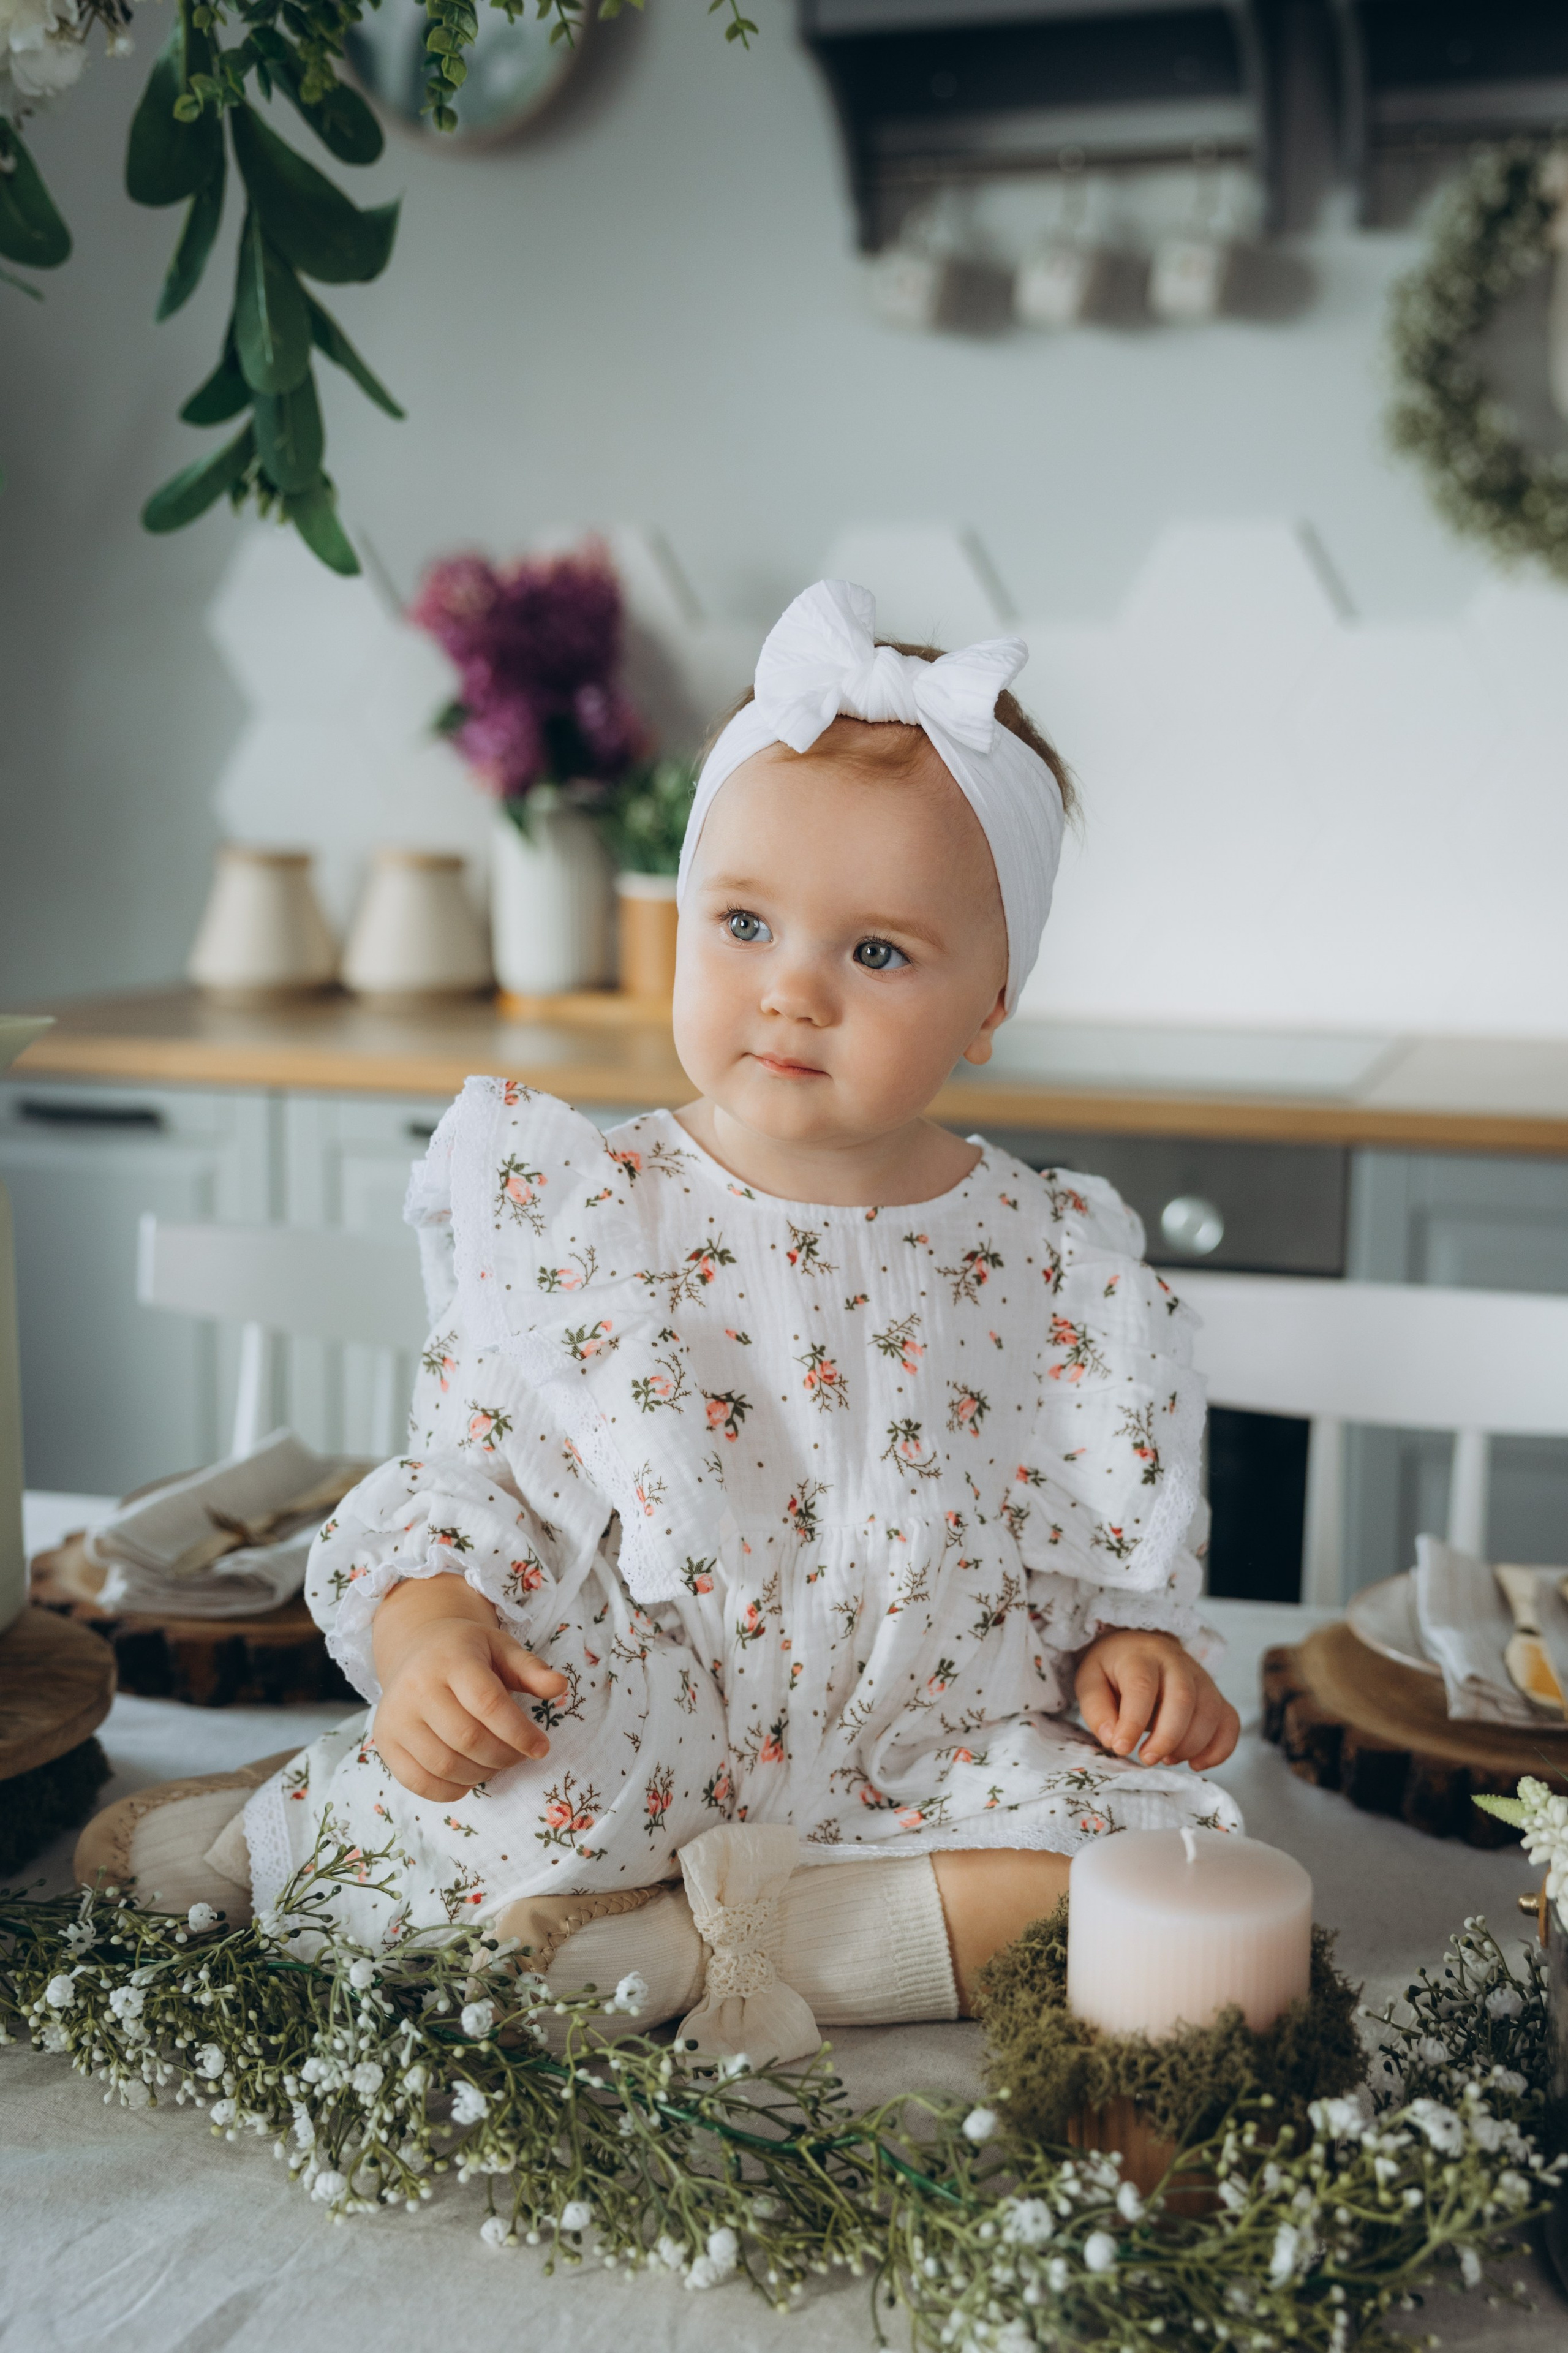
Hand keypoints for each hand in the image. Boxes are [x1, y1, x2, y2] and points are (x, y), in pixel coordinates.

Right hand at [371, 1573, 568, 1801]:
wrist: (417, 1648)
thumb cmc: (468, 1652)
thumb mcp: (502, 1648)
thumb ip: (531, 1669)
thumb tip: (559, 1686)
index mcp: (451, 1659)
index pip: (487, 1704)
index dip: (519, 1732)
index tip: (541, 1747)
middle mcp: (417, 1686)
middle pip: (467, 1739)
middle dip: (503, 1756)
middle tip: (519, 1755)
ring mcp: (396, 1716)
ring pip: (444, 1765)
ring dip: (481, 1774)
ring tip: (496, 1762)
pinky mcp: (385, 1741)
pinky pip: (418, 1782)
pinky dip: (450, 1790)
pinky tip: (469, 1776)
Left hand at [1074, 1628, 1238, 1770]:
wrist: (1139, 1646)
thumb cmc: (1113, 1670)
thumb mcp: (1090, 1681)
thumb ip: (1097, 1710)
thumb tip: (1114, 1740)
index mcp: (1140, 1656)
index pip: (1142, 1687)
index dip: (1133, 1722)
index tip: (1121, 1748)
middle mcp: (1176, 1663)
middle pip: (1184, 1699)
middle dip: (1167, 1737)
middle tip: (1147, 1759)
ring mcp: (1201, 1678)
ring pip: (1210, 1712)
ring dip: (1191, 1745)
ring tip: (1166, 1758)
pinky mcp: (1216, 1696)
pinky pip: (1229, 1721)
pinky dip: (1219, 1748)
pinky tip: (1196, 1763)